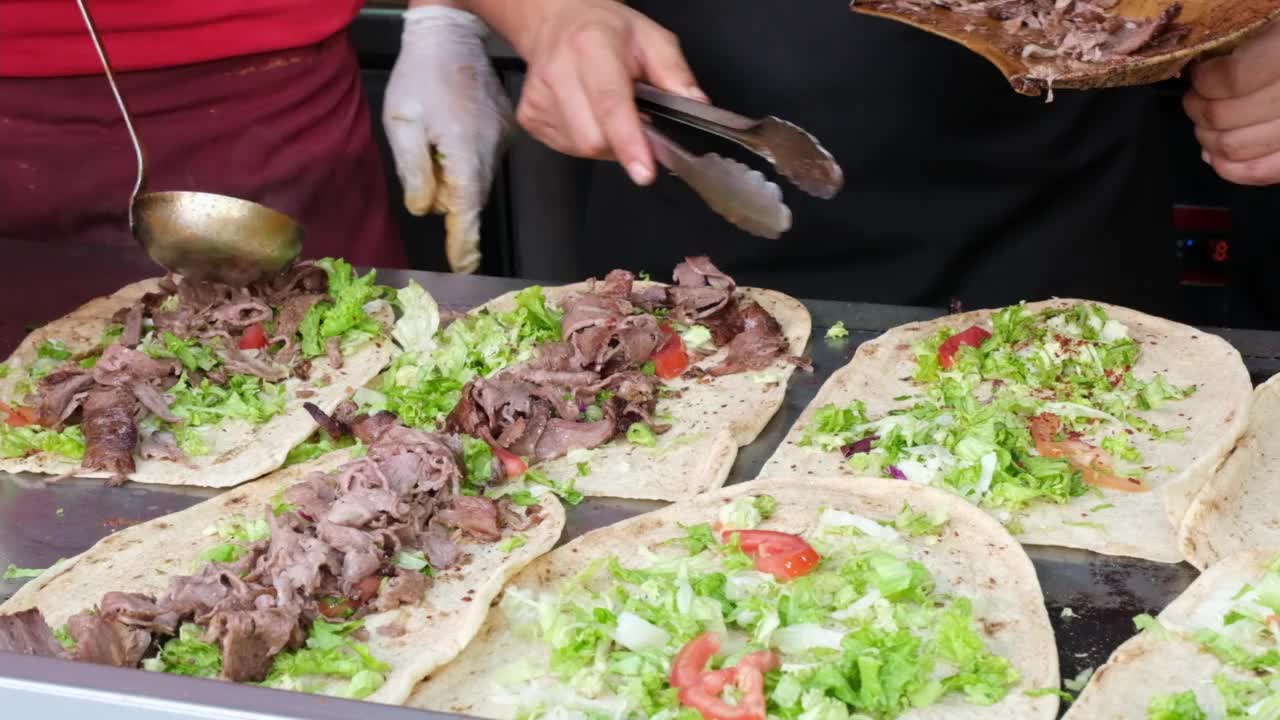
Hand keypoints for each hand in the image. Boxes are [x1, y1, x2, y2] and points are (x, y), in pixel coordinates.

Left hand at [383, 4, 513, 273]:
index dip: (464, 243)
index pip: (466, 211)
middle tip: (427, 163)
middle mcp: (490, 151)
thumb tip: (425, 209)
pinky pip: (485, 161)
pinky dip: (467, 161)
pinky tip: (451, 132)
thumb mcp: (401, 122)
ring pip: (478, 181)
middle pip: (472, 199)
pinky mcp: (505, 131)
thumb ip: (414, 170)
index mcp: (464, 152)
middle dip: (450, 201)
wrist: (451, 35)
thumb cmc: (420, 75)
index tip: (464, 268)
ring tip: (436, 141)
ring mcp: (502, 141)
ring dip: (457, 178)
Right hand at [494, 0, 705, 185]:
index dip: (629, 141)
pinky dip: (587, 140)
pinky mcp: (529, 118)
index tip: (645, 171)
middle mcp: (558, 71)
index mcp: (591, 46)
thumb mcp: (652, 39)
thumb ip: (675, 73)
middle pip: (594, 138)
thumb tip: (697, 107)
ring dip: (606, 141)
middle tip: (635, 118)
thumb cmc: (607, 32)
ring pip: (582, 148)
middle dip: (623, 142)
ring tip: (608, 110)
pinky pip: (568, 148)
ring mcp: (538, 98)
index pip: (609, 103)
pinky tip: (588, 114)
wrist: (558, 22)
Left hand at [1183, 19, 1279, 185]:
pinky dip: (1230, 168)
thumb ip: (1258, 36)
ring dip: (1208, 136)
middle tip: (1196, 96)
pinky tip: (1215, 154)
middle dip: (1201, 107)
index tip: (1201, 71)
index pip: (1235, 79)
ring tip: (1204, 120)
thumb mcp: (1279, 17)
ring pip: (1237, 147)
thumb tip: (1211, 62)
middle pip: (1229, 116)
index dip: (1207, 78)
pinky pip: (1264, 172)